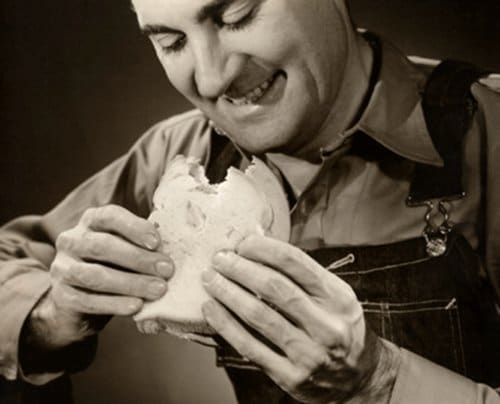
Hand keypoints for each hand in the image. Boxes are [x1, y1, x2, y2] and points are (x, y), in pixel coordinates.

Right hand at [26, 205, 174, 350]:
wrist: (79, 304)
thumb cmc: (113, 267)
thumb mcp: (125, 250)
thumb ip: (142, 244)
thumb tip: (171, 245)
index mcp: (90, 222)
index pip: (110, 216)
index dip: (134, 227)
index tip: (157, 242)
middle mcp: (72, 240)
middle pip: (103, 246)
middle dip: (139, 258)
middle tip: (167, 270)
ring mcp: (62, 268)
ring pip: (96, 275)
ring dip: (131, 283)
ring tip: (158, 289)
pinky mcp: (61, 296)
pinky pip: (88, 300)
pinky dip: (115, 304)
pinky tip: (137, 306)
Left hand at [202, 235, 399, 402]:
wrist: (358, 378)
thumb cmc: (339, 328)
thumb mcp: (334, 296)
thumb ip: (302, 274)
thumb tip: (258, 244)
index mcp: (338, 297)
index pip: (295, 262)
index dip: (264, 248)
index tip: (242, 242)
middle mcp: (326, 325)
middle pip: (274, 287)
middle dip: (241, 268)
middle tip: (219, 259)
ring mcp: (309, 353)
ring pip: (258, 315)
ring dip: (228, 293)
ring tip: (210, 279)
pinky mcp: (290, 376)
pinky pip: (249, 346)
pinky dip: (225, 325)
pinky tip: (211, 309)